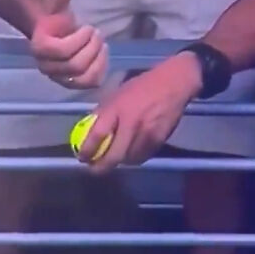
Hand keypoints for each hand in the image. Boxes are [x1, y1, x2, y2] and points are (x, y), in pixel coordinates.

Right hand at [30, 0, 107, 88]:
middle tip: (98, 33)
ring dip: (98, 60)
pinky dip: (102, 69)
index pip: (62, 51)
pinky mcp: (74, 84)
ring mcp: (61, 79)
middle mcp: (47, 68)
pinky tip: (103, 55)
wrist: (55, 36)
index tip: (88, 27)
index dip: (80, 39)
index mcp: (40, 49)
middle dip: (92, 48)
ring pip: (85, 77)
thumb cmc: (56, 22)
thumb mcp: (57, 7)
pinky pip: (91, 83)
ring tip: (103, 45)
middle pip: (76, 65)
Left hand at [78, 52, 202, 172]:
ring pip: (129, 159)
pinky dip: (135, 157)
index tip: (82, 158)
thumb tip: (90, 131)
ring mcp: (146, 133)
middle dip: (101, 167)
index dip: (87, 150)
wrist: (172, 84)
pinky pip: (143, 155)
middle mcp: (130, 123)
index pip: (97, 135)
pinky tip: (132, 152)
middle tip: (95, 169)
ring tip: (115, 159)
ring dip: (120, 162)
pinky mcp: (159, 139)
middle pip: (113, 155)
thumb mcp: (117, 94)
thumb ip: (104, 112)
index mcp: (116, 109)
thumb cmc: (141, 86)